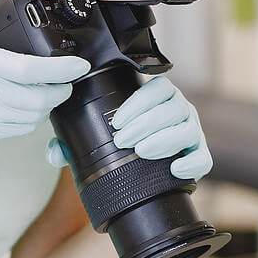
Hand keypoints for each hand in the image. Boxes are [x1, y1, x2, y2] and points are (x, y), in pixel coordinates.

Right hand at [0, 0, 90, 195]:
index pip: (27, 69)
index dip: (60, 68)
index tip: (79, 63)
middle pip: (38, 97)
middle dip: (63, 87)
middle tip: (70, 76)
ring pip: (33, 116)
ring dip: (51, 102)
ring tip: (55, 87)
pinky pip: (21, 129)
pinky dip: (35, 116)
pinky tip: (34, 103)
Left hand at [46, 76, 211, 180]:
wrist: (144, 161)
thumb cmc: (122, 140)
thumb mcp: (98, 137)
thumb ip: (72, 142)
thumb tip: (54, 152)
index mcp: (159, 96)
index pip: (158, 88)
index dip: (139, 103)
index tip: (117, 121)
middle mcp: (179, 109)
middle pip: (172, 108)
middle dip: (146, 123)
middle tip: (123, 140)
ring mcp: (192, 131)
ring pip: (188, 129)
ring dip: (165, 140)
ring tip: (143, 151)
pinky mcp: (198, 155)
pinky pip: (203, 158)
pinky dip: (192, 163)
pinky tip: (175, 169)